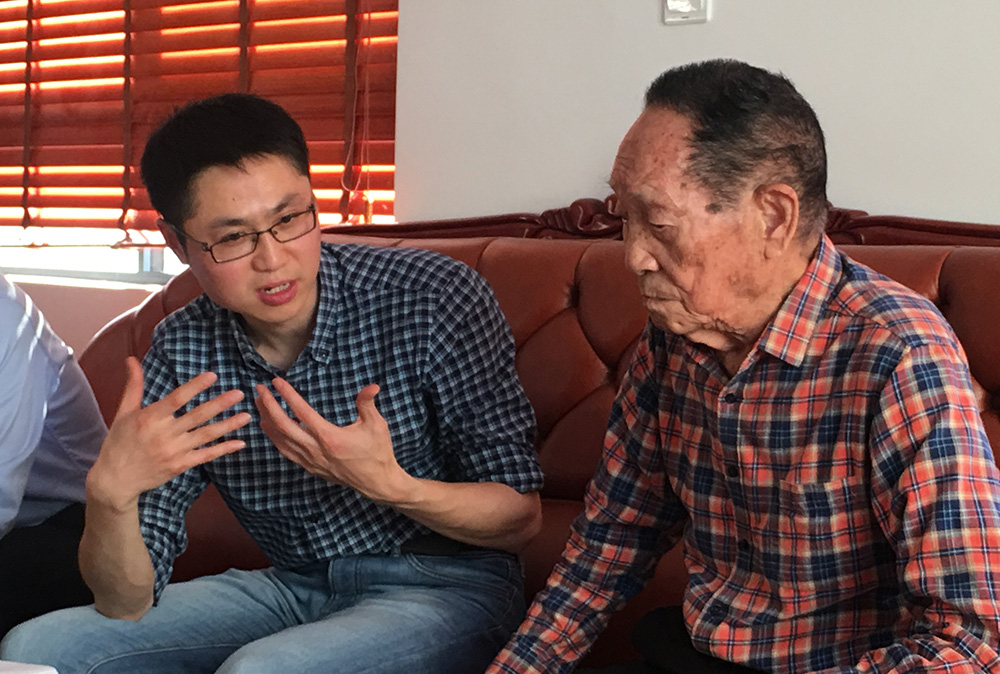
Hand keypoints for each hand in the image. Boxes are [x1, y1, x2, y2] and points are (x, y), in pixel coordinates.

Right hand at [87, 357, 250, 509]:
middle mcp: (164, 434)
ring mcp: (174, 451)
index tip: (213, 376)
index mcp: (150, 418)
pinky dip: (224, 450)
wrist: (115, 479)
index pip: (176, 399)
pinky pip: (206, 456)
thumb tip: (132, 359)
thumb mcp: (124, 412)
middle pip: (197, 416)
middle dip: (219, 404)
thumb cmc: (119, 442)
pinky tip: (240, 443)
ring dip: (228, 425)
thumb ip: (134, 386)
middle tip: (239, 393)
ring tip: (247, 415)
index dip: (195, 387)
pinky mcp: (180, 465)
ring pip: (206, 436)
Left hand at [255, 378, 411, 502]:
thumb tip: (372, 386)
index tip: (276, 382)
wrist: (377, 482)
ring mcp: (311, 461)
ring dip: (267, 420)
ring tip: (258, 404)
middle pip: (283, 426)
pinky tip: (268, 427)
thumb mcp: (376, 425)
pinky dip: (274, 438)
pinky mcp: (310, 467)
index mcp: (330, 437)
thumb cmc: (378, 452)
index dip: (287, 395)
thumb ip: (368, 404)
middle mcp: (316, 450)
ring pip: (281, 440)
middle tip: (259, 389)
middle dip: (268, 406)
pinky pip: (286, 451)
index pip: (302, 412)